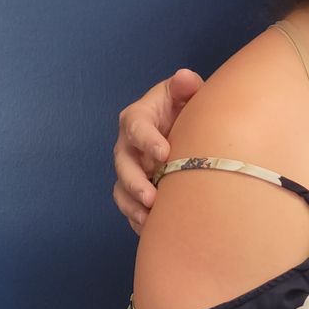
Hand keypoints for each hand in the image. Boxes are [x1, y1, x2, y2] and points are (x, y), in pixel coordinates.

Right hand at [113, 70, 202, 235]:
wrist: (187, 130)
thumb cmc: (185, 109)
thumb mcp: (186, 93)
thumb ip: (185, 86)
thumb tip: (184, 78)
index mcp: (138, 118)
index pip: (135, 126)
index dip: (147, 139)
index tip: (164, 153)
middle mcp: (128, 145)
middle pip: (122, 164)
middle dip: (135, 182)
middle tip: (152, 197)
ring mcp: (130, 169)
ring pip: (121, 190)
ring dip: (133, 206)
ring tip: (150, 219)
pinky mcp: (135, 189)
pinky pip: (129, 207)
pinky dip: (138, 220)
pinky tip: (152, 230)